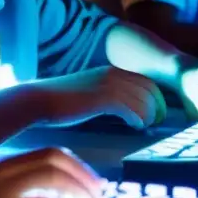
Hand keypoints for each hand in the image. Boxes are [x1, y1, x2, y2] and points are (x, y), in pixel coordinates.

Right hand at [23, 66, 166, 128]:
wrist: (40, 99)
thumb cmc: (62, 100)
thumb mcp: (89, 92)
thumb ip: (106, 95)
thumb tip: (120, 107)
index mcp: (110, 71)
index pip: (144, 81)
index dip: (155, 97)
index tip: (158, 112)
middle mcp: (112, 74)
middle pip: (148, 88)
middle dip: (156, 105)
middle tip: (157, 120)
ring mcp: (107, 85)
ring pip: (141, 99)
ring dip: (147, 113)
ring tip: (145, 125)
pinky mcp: (102, 98)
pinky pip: (129, 107)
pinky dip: (136, 117)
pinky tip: (135, 125)